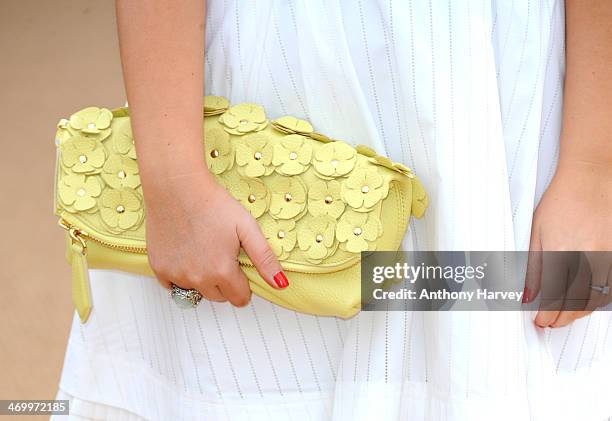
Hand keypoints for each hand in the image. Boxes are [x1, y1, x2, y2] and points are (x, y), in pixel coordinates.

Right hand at [142, 167, 287, 306]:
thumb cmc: (213, 203)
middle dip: (224, 283)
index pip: (239, 299)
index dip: (244, 285)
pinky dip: (180, 275)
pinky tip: (186, 254)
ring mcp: (176, 275)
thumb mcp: (247, 227)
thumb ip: (265, 259)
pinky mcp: (159, 268)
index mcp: (222, 271)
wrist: (177, 187)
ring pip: (196, 291)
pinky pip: (172, 285)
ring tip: (204, 250)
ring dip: (202, 279)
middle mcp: (198, 279)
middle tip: (222, 254)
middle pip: (218, 297)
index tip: (240, 268)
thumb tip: (281, 283)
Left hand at [525, 162, 611, 326]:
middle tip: (549, 323)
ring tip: (564, 316)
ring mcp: (607, 255)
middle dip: (562, 318)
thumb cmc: (562, 201)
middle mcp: (587, 256)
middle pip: (576, 302)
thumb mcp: (537, 232)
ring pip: (596, 298)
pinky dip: (598, 299)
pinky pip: (610, 286)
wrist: (592, 178)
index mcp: (562, 252)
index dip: (547, 314)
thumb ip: (534, 267)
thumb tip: (528, 295)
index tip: (540, 322)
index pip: (554, 297)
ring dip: (579, 312)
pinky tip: (586, 302)